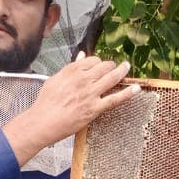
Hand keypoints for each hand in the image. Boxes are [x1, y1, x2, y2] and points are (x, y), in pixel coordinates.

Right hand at [3, 55, 138, 165]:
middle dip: (112, 65)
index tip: (100, 65)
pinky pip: (115, 99)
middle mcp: (83, 79)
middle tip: (116, 67)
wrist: (42, 121)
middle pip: (105, 66)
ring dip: (122, 71)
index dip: (99, 62)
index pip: (93, 60)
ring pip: (112, 78)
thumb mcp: (55, 79)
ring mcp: (90, 94)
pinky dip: (127, 93)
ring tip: (127, 68)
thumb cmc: (45, 102)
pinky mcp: (94, 109)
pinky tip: (136, 89)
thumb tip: (81, 56)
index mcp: (72, 71)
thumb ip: (70, 68)